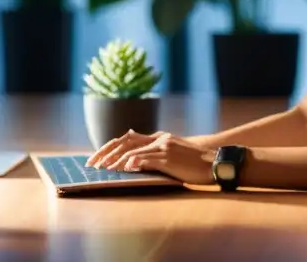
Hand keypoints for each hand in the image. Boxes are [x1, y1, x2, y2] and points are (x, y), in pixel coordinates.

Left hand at [86, 130, 216, 185]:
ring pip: (133, 150)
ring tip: (104, 169)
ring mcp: (164, 147)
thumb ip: (156, 154)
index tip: (96, 157)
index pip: (128, 137)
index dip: (110, 146)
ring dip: (116, 160)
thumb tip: (133, 159)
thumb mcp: (174, 154)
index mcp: (160, 137)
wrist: (214, 163)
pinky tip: (124, 168)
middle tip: (92, 163)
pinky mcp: (169, 157)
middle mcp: (160, 139)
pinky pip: (147, 159)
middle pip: (126, 141)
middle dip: (106, 151)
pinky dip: (134, 162)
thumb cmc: (194, 163)